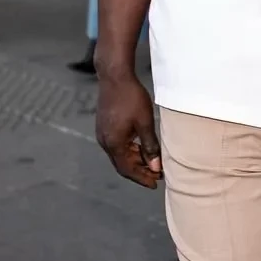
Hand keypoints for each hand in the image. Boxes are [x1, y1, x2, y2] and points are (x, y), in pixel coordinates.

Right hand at [95, 72, 162, 188]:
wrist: (114, 76)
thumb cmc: (131, 97)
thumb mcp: (145, 123)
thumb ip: (150, 146)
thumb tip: (155, 166)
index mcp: (114, 143)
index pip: (127, 169)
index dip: (142, 178)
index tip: (155, 184)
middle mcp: (105, 142)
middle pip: (122, 164)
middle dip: (139, 171)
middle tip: (157, 176)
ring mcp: (103, 134)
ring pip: (120, 155)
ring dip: (135, 161)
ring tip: (152, 163)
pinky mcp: (104, 126)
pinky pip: (117, 145)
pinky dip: (129, 150)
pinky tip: (141, 148)